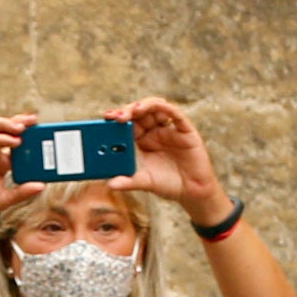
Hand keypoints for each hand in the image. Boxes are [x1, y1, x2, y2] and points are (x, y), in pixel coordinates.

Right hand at [0, 115, 39, 224]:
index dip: (29, 135)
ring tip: (22, 126)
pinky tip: (12, 141)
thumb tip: (41, 185)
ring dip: (7, 123)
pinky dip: (0, 138)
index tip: (44, 131)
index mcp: (1, 162)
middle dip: (20, 122)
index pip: (17, 142)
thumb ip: (22, 192)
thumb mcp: (5, 199)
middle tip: (34, 120)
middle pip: (5, 129)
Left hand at [111, 96, 228, 220]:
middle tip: (115, 116)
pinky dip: (165, 108)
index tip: (105, 118)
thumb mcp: (143, 182)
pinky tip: (157, 107)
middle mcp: (152, 132)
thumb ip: (127, 181)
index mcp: (139, 141)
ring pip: (155, 108)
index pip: (125, 125)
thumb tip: (109, 184)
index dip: (115, 119)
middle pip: (138, 113)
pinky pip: (175, 114)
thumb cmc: (165, 183)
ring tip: (133, 111)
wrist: (191, 190)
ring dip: (143, 106)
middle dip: (126, 111)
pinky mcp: (185, 130)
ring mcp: (168, 129)